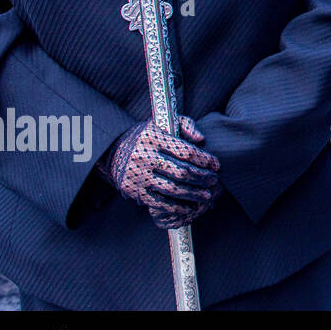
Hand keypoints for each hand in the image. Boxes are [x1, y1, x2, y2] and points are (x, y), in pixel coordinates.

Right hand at [102, 116, 221, 229]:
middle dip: (202, 178)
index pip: (186, 151)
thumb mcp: (163, 122)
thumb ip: (186, 125)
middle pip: (181, 172)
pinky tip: (189, 207)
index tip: (216, 165)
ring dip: (193, 194)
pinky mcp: (134, 191)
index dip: (205, 160)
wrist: (114, 150)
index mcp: (154, 138)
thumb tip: (201, 139)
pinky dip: (176, 207)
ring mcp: (138, 175)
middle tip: (214, 181)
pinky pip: (159, 202)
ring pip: (172, 189)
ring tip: (207, 196)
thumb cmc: (149, 136)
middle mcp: (145, 157)